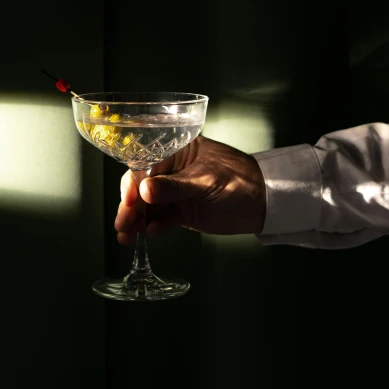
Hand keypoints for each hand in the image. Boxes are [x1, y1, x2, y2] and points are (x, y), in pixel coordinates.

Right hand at [114, 136, 266, 244]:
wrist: (266, 202)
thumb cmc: (241, 179)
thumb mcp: (206, 181)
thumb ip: (175, 187)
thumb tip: (144, 190)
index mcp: (177, 151)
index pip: (146, 166)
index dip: (134, 185)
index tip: (128, 202)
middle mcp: (173, 170)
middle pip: (142, 188)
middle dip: (131, 207)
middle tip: (123, 225)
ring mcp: (177, 192)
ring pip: (150, 206)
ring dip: (138, 221)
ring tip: (127, 237)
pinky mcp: (183, 211)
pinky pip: (163, 219)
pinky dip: (155, 227)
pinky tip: (151, 233)